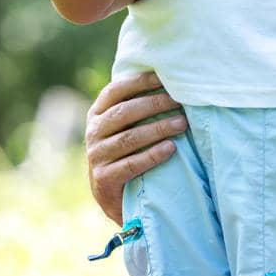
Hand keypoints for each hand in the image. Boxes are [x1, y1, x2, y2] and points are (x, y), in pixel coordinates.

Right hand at [85, 70, 187, 223]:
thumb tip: (167, 78)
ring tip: (182, 124)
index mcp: (96, 114)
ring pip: (129, 138)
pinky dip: (152, 155)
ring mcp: (96, 156)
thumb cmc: (126, 153)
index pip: (115, 91)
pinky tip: (171, 149)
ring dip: (158, 129)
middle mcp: (93, 133)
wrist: (114, 198)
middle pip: (124, 113)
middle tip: (179, 101)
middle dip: (154, 104)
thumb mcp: (124, 128)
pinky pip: (131, 164)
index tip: (164, 77)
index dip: (139, 82)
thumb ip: (135, 106)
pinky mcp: (104, 179)